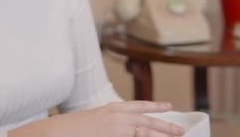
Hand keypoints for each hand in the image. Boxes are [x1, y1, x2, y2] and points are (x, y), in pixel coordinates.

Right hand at [9, 101, 185, 136]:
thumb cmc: (72, 128)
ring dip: (162, 135)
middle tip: (181, 130)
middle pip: (148, 120)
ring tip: (178, 136)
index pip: (139, 106)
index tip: (168, 106)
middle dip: (166, 125)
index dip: (155, 106)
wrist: (58, 131)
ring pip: (146, 131)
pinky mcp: (117, 136)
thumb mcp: (95, 120)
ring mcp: (118, 128)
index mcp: (112, 109)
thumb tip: (121, 129)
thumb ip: (110, 123)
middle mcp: (118, 116)